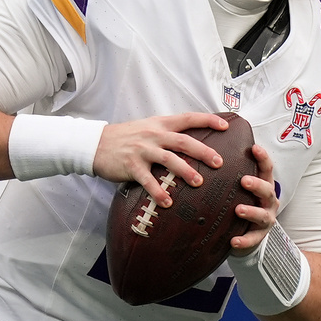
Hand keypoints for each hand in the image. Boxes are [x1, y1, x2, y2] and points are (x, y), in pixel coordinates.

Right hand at [92, 112, 226, 206]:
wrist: (96, 143)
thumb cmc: (126, 137)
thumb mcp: (147, 128)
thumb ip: (167, 132)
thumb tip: (191, 142)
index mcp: (160, 124)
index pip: (188, 118)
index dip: (207, 120)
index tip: (225, 125)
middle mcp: (154, 135)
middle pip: (183, 141)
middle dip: (203, 151)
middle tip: (219, 163)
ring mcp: (142, 150)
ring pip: (169, 159)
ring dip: (185, 171)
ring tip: (199, 183)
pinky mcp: (131, 165)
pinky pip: (147, 180)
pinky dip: (158, 191)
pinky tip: (167, 202)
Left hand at [229, 144, 279, 255]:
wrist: (247, 232)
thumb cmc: (243, 201)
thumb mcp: (240, 187)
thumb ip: (232, 172)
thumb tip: (210, 150)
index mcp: (264, 185)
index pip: (266, 169)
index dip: (263, 158)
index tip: (255, 148)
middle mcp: (268, 201)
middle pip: (268, 190)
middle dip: (257, 185)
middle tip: (244, 180)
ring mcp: (265, 219)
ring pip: (262, 215)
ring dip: (251, 211)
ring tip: (239, 210)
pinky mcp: (259, 236)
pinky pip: (252, 239)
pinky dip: (244, 240)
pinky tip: (234, 241)